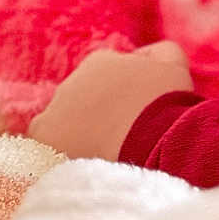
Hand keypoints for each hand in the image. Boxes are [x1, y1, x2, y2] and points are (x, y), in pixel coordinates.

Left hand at [29, 41, 192, 161]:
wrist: (154, 142)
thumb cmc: (166, 104)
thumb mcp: (173, 65)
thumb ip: (158, 52)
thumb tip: (144, 56)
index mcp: (99, 62)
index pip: (105, 75)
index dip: (123, 95)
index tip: (137, 114)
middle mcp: (70, 83)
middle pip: (82, 99)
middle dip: (99, 115)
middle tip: (123, 138)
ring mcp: (53, 113)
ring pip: (61, 124)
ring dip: (76, 136)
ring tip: (102, 157)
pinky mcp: (44, 144)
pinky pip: (45, 150)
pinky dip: (59, 157)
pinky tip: (81, 168)